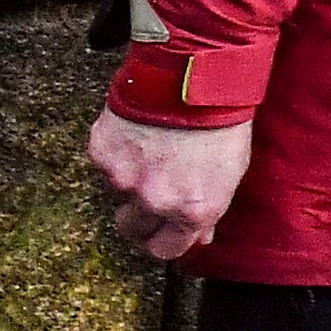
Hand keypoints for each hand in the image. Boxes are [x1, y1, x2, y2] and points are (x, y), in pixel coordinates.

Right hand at [84, 107, 251, 266]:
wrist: (190, 80)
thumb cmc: (219, 124)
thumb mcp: (229, 174)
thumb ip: (209, 210)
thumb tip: (200, 236)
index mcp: (191, 211)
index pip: (165, 251)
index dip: (164, 241)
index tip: (164, 232)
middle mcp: (153, 201)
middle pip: (131, 230)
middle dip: (140, 220)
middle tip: (149, 199)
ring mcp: (123, 178)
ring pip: (117, 195)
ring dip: (129, 182)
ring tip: (152, 153)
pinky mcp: (101, 153)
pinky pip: (104, 167)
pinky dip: (116, 156)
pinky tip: (137, 137)